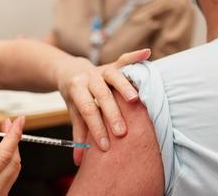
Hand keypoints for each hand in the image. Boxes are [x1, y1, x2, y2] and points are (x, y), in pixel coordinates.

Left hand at [56, 49, 150, 164]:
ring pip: (113, 76)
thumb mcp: (73, 112)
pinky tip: (147, 53)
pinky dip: (135, 56)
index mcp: (76, 89)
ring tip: (136, 101)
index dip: (95, 128)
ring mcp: (101, 69)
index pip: (86, 109)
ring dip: (125, 87)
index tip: (105, 146)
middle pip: (101, 95)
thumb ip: (78, 134)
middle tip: (121, 132)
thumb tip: (78, 162)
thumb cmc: (76, 97)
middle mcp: (89, 77)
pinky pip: (124, 59)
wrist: (70, 72)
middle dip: (111, 114)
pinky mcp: (113, 63)